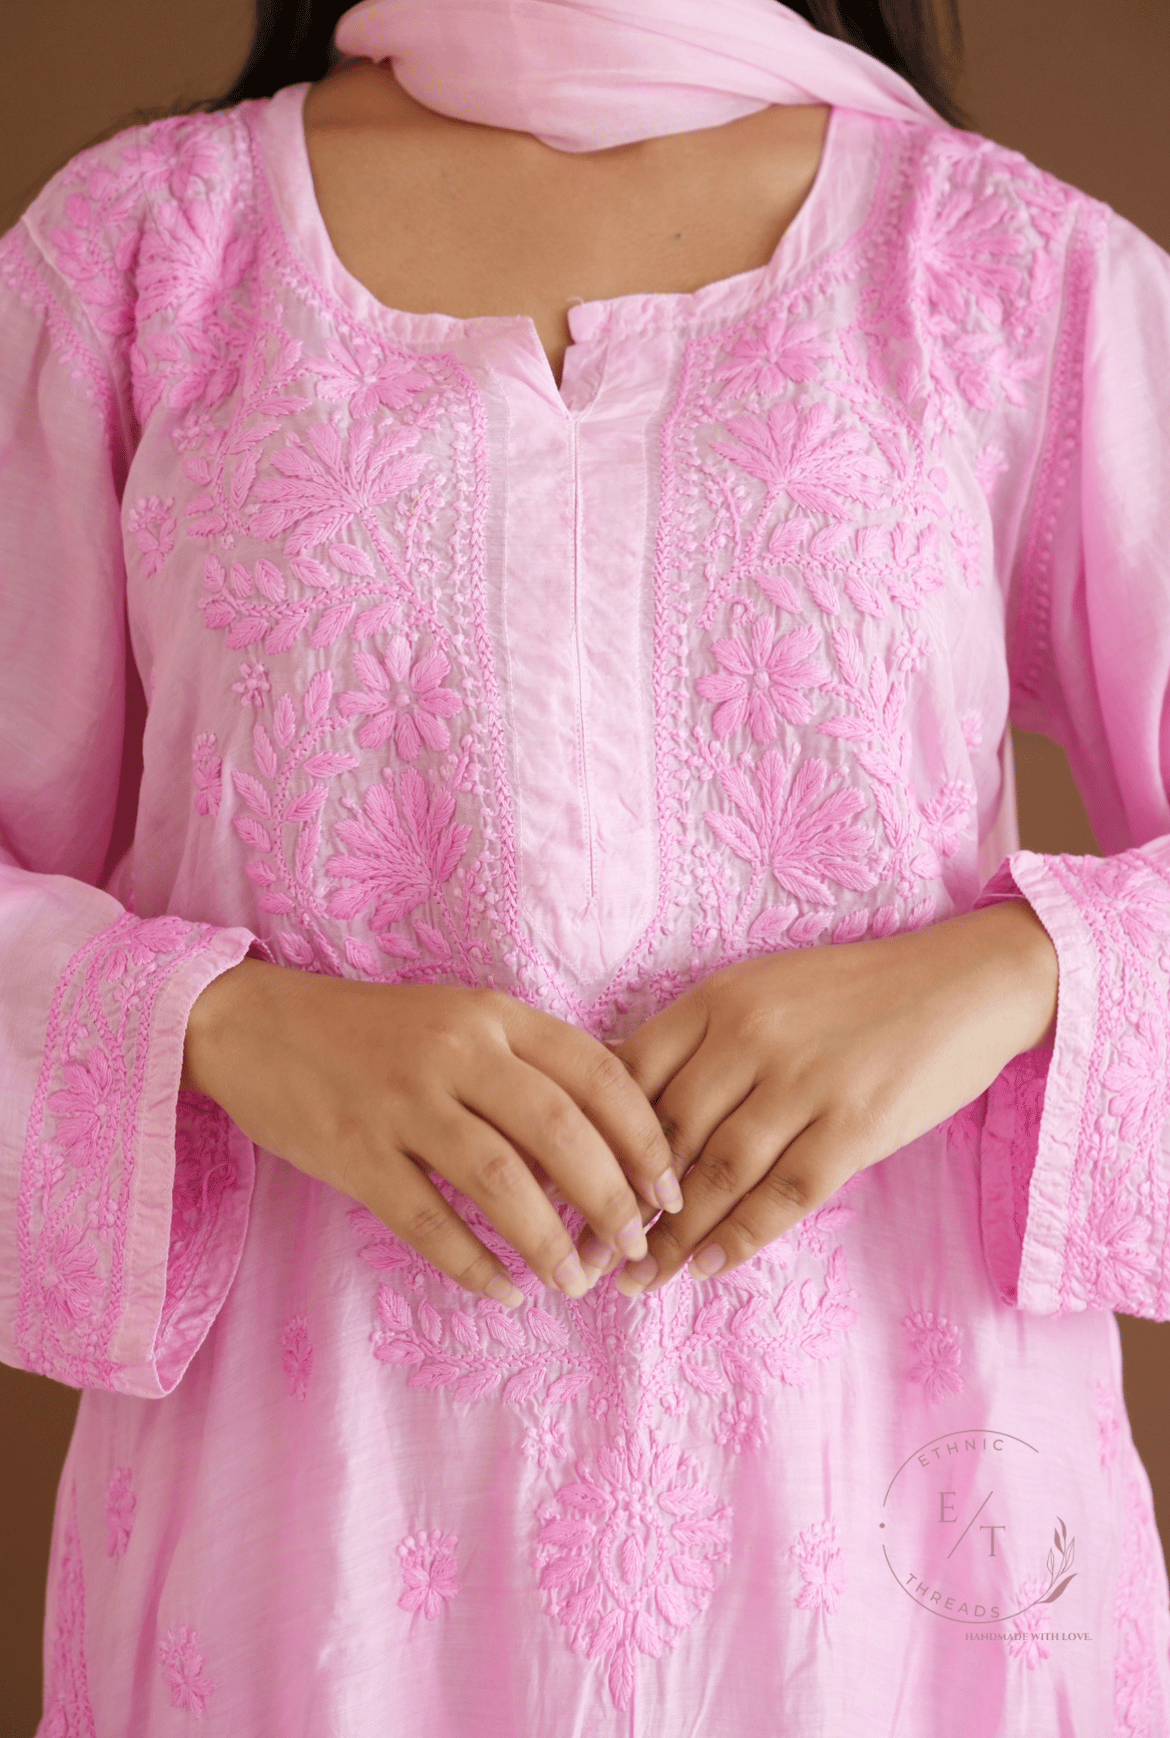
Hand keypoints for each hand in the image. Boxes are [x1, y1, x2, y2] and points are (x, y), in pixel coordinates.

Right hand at [181, 960, 677, 1304]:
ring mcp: (402, 1102)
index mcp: (493, 1014)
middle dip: (610, 1199)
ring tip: (575, 1281)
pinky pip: (427, 1221)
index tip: (668, 1190)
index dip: (643, 1137)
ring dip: (548, 1241)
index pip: (596, 1073)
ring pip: (500, 1181)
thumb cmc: (379, 1033)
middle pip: (560, 1131)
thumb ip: (530, 1065)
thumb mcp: (462, 1021)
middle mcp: (455, 1051)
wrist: (259, 1025)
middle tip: (633, 1248)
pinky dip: (473, 1264)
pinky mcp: (355, 1153)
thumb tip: (614, 1142)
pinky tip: (502, 1291)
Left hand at [597, 901, 1057, 1295]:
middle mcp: (752, 1038)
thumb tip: (624, 1098)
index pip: (631, 1075)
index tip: (560, 1187)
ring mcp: (804, 1083)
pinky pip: (784, 1194)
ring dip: (672, 1236)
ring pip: (716, 1173)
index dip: (592, 1138)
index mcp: (720, 999)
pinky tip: (709, 1267)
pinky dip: (740, 1236)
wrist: (965, 982)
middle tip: (587, 1253)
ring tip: (640, 1278)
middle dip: (619, 1202)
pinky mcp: (855, 1126)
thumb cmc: (856, 991)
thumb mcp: (765, 988)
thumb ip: (702, 1038)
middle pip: (665, 1134)